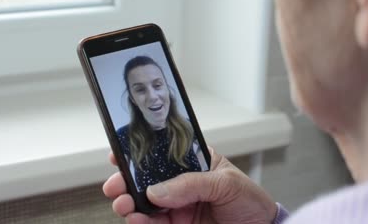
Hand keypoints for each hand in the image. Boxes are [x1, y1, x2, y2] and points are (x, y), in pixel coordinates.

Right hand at [103, 148, 277, 223]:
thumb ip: (191, 185)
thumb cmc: (251, 202)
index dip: (139, 152)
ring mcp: (177, 207)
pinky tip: (136, 220)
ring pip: (144, 204)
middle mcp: (181, 184)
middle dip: (126, 181)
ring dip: (129, 204)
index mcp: (193, 163)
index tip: (119, 153)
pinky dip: (141, 223)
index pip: (162, 153)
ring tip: (124, 205)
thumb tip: (157, 190)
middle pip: (146, 179)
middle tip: (117, 186)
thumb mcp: (226, 184)